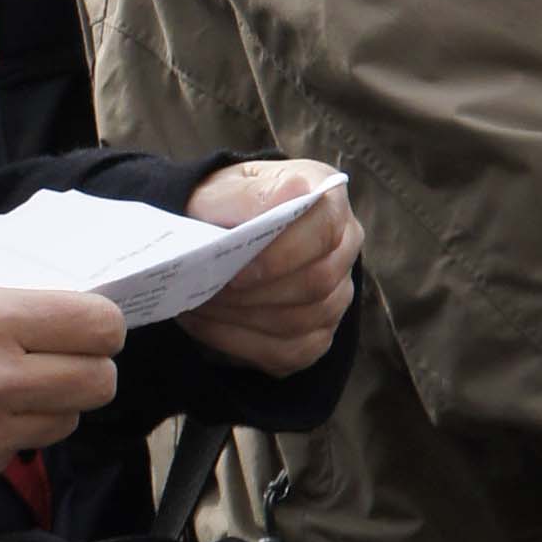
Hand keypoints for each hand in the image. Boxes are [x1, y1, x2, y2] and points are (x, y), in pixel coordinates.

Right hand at [0, 283, 125, 495]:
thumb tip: (63, 323)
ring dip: (49, 407)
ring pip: (66, 423)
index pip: (98, 326)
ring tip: (6, 392)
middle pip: (99, 383)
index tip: (88, 329)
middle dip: (87, 370)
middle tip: (62, 362)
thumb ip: (5, 312)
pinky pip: (16, 454)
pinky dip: (2, 438)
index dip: (102, 327)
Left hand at [183, 160, 361, 377]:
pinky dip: (238, 341)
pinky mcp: (317, 334)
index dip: (282, 254)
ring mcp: (336, 294)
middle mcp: (344, 247)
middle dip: (255, 292)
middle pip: (316, 282)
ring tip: (198, 304)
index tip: (237, 271)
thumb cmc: (224, 206)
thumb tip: (286, 196)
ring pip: (300, 320)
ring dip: (241, 317)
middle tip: (206, 291)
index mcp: (327, 199)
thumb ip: (248, 194)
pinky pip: (288, 352)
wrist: (217, 233)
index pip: (325, 229)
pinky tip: (205, 323)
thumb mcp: (224, 189)